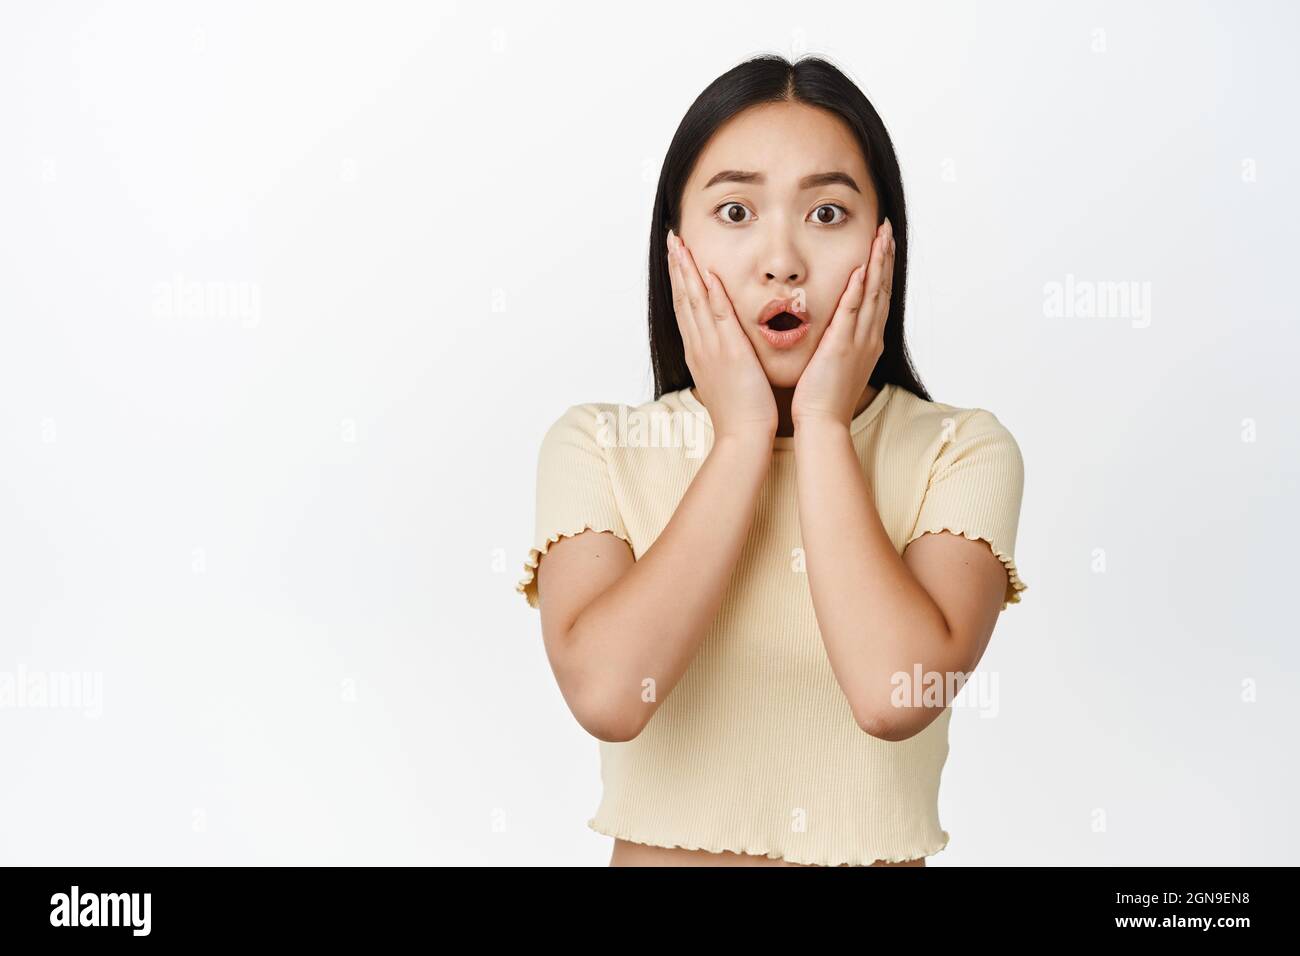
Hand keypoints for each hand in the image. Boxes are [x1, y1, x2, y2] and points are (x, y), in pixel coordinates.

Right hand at [666, 229, 777, 440]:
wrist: (743, 436)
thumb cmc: (740, 413)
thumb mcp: (726, 380)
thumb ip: (722, 359)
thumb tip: (724, 349)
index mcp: (698, 352)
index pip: (685, 309)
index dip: (679, 281)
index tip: (676, 257)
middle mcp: (699, 346)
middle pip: (683, 298)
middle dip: (677, 267)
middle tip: (672, 239)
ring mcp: (711, 348)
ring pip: (695, 301)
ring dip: (687, 270)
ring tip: (680, 245)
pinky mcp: (729, 351)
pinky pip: (718, 316)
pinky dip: (711, 293)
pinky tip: (708, 272)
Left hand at [791, 218, 894, 429]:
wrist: (823, 423)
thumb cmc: (822, 398)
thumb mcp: (834, 364)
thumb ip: (837, 342)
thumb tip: (832, 330)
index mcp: (867, 341)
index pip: (877, 296)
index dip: (881, 269)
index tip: (883, 244)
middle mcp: (869, 338)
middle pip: (882, 289)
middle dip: (885, 257)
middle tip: (887, 229)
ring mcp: (859, 342)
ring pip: (873, 295)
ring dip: (877, 264)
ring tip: (881, 237)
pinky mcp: (841, 347)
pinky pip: (852, 313)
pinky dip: (858, 290)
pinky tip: (862, 269)